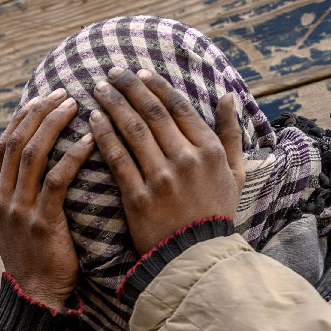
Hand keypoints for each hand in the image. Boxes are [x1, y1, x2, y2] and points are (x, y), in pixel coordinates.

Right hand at [0, 89, 95, 307]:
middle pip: (15, 141)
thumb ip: (0, 187)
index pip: (2, 144)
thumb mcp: (5, 221)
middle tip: (63, 92)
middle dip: (39, 112)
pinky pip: (56, 179)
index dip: (22, 117)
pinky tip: (89, 139)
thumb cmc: (30, 255)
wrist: (36, 294)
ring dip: (54, 124)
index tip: (44, 97)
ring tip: (75, 105)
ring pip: (32, 154)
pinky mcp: (41, 222)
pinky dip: (72, 155)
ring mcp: (18, 211)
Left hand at [87, 67, 243, 255]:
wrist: (196, 257)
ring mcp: (161, 178)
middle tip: (112, 73)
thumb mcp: (236, 173)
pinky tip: (93, 121)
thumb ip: (231, 134)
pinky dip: (104, 136)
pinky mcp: (138, 198)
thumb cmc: (215, 215)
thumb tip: (226, 96)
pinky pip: (118, 160)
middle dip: (130, 88)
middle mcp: (186, 160)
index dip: (157, 86)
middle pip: (152, 113)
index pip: (179, 108)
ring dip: (113, 105)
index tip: (140, 73)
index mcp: (209, 151)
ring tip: (97, 90)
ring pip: (133, 131)